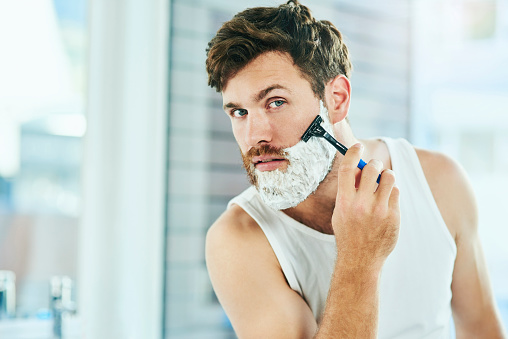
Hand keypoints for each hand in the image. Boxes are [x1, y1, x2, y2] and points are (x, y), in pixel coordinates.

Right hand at [332, 143, 399, 269]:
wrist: (361, 259)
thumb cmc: (348, 232)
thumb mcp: (340, 211)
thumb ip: (347, 190)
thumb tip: (357, 168)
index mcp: (344, 202)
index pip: (347, 169)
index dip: (352, 153)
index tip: (357, 147)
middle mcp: (361, 205)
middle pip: (371, 169)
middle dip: (374, 165)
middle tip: (373, 168)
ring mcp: (379, 211)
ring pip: (389, 177)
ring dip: (385, 176)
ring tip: (382, 184)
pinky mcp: (393, 216)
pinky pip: (396, 192)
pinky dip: (391, 192)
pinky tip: (386, 202)